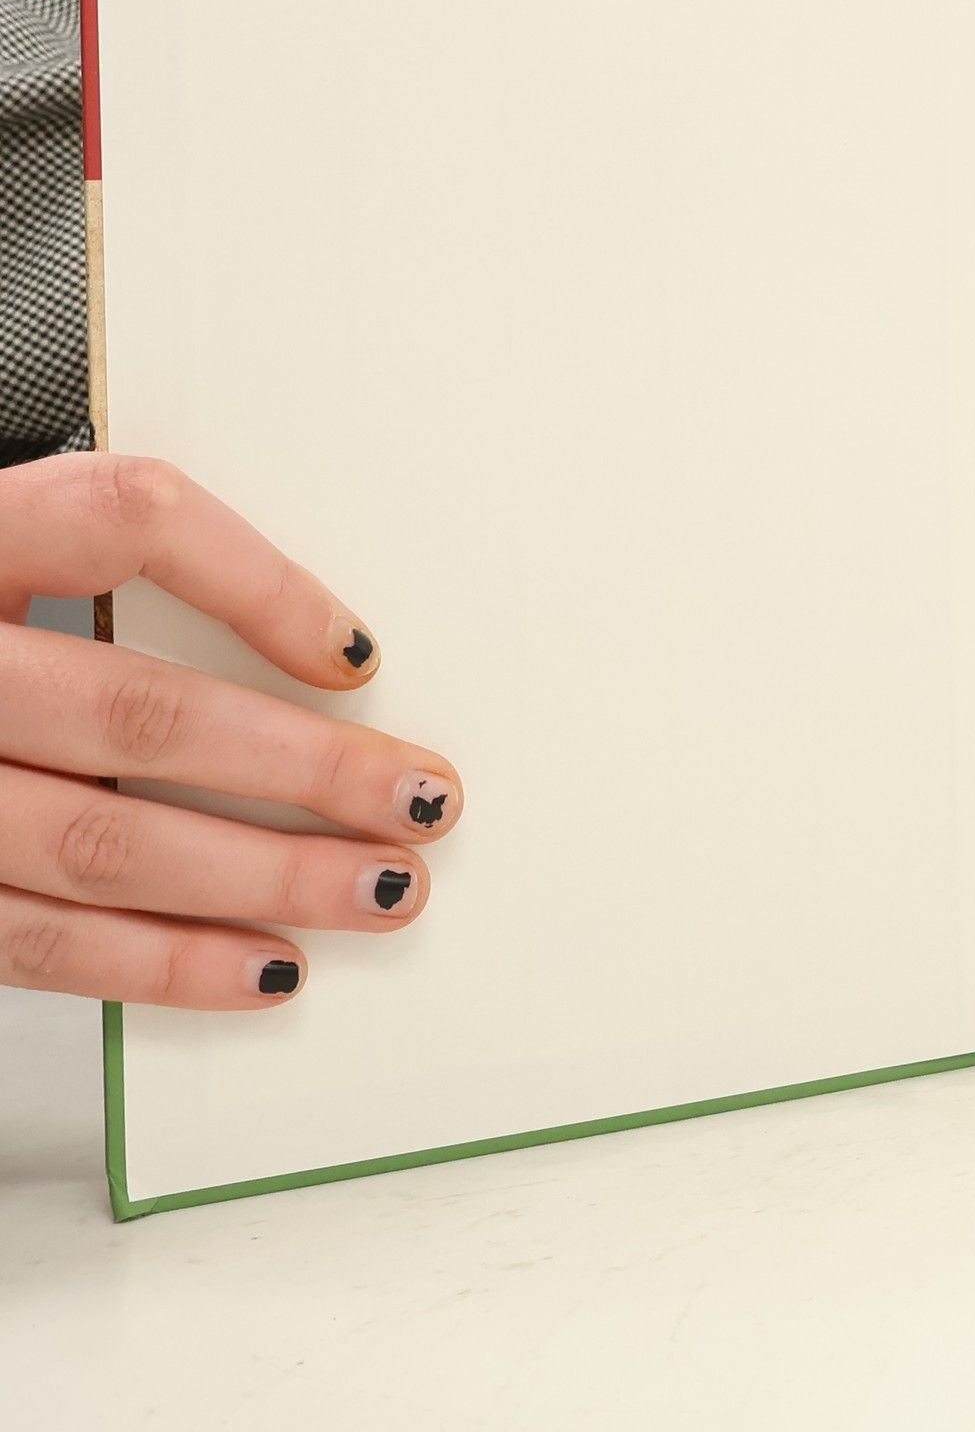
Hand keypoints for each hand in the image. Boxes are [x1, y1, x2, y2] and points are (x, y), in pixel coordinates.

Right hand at [0, 453, 461, 1007]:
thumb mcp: (13, 554)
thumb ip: (127, 576)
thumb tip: (326, 652)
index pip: (125, 518)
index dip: (257, 580)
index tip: (361, 652)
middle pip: (140, 714)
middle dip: (305, 771)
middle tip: (422, 798)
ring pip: (104, 843)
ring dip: (264, 878)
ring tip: (381, 889)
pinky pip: (41, 943)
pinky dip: (166, 965)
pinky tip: (266, 968)